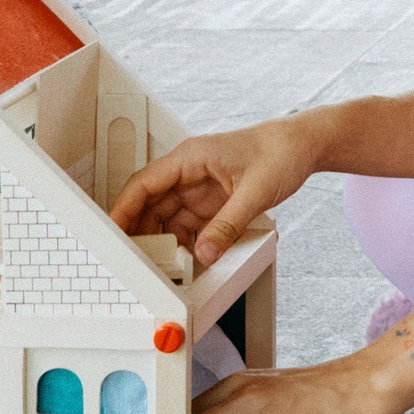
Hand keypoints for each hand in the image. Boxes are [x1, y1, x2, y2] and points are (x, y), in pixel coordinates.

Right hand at [111, 114, 325, 267]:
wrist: (302, 147)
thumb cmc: (279, 152)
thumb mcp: (255, 192)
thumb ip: (227, 225)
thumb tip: (204, 253)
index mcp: (189, 157)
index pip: (144, 184)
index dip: (123, 208)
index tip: (111, 232)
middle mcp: (188, 172)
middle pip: (150, 204)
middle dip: (139, 232)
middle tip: (132, 260)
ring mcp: (198, 189)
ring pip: (166, 218)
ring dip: (162, 241)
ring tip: (158, 267)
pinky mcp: (211, 203)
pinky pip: (187, 225)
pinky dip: (183, 243)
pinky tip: (184, 261)